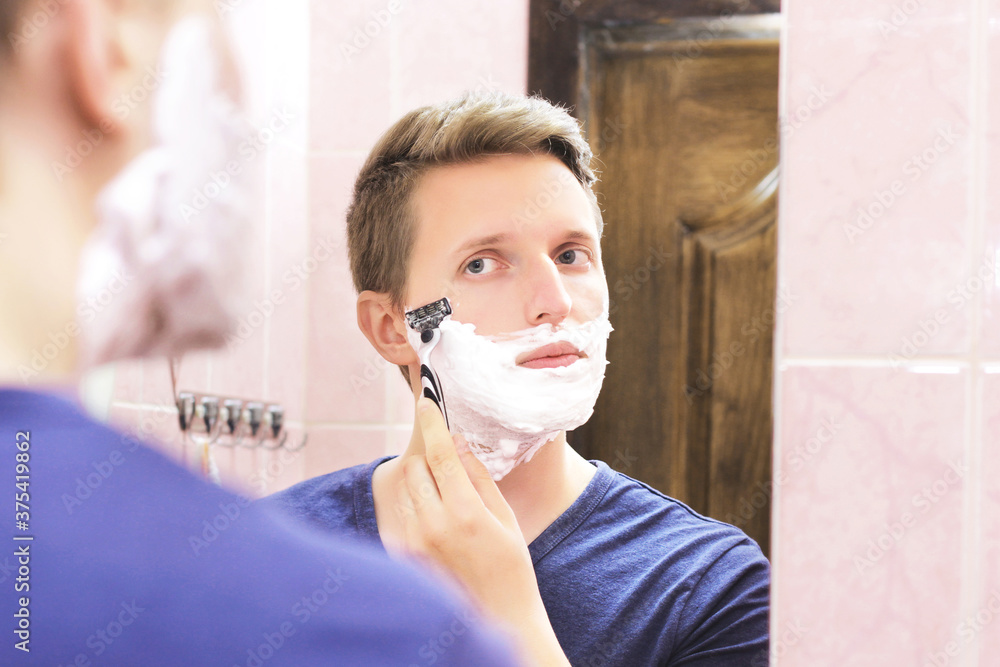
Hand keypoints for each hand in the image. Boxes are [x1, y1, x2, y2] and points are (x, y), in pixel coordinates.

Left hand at [395, 398, 568, 666]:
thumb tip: (459, 443)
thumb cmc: (510, 567)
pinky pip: (402, 515)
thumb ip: (478, 477)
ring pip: (404, 490)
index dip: (433, 422)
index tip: (426, 401)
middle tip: (446, 463)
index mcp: (464, 512)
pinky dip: (415, 506)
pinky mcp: (404, 557)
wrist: (497, 617)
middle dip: (428, 457)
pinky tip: (438, 522)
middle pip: (415, 468)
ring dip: (420, 481)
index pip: (441, 453)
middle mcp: (433, 525)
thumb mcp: (504, 518)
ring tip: (445, 497)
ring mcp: (415, 543)